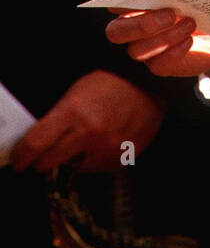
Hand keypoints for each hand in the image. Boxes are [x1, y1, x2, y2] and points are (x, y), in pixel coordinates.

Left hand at [11, 71, 164, 173]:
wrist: (151, 82)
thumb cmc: (113, 79)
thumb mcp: (78, 88)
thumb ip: (58, 116)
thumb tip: (38, 139)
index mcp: (74, 111)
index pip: (35, 144)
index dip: (22, 155)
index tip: (19, 160)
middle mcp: (89, 133)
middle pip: (48, 163)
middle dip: (43, 159)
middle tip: (47, 151)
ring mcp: (107, 148)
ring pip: (74, 168)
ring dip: (74, 158)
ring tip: (85, 138)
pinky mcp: (122, 157)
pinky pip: (98, 168)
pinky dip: (96, 159)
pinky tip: (103, 140)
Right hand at [105, 9, 209, 77]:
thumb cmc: (197, 3)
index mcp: (135, 6)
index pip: (117, 4)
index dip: (121, 1)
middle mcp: (133, 30)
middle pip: (117, 32)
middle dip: (141, 23)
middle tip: (170, 14)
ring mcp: (145, 50)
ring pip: (138, 50)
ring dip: (165, 37)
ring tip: (190, 23)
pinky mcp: (161, 66)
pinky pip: (158, 64)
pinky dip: (174, 51)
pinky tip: (188, 40)